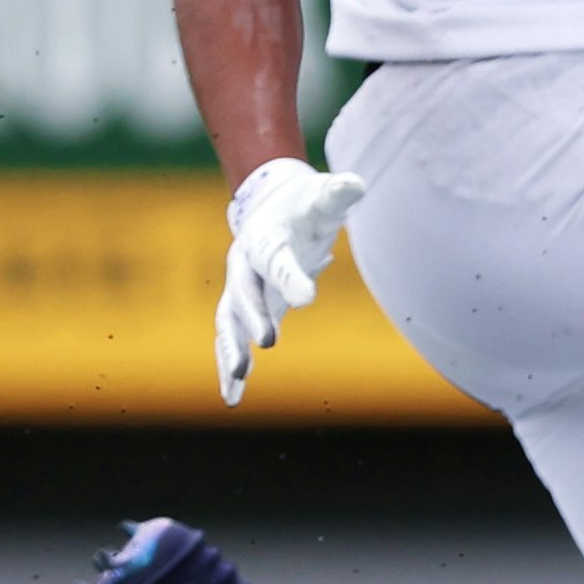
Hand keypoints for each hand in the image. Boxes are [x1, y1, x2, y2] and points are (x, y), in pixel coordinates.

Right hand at [213, 157, 367, 404]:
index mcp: (265, 238)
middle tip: (268, 343)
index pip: (277, 260)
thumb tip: (356, 184)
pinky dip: (230, 366)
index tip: (307, 299)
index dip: (291, 278)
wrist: (273, 206)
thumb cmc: (304, 204)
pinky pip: (232, 339)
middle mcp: (245, 266)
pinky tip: (232, 398)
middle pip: (243, 295)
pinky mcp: (246, 310)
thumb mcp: (323, 197)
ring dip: (231, 350)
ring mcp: (241, 290)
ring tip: (236, 382)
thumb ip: (337, 194)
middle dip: (254, 318)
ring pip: (228, 323)